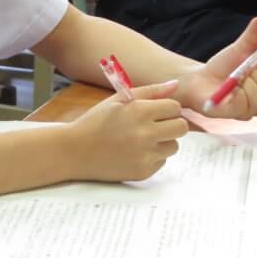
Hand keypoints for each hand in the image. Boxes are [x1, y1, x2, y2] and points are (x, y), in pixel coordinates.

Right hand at [69, 81, 187, 181]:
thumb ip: (151, 91)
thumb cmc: (97, 121)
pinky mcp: (143, 172)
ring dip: (163, 141)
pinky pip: (161, 161)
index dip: (167, 108)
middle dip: (172, 124)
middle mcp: (145, 134)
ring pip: (174, 146)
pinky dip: (152, 156)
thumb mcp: (120, 99)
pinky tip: (134, 152)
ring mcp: (145, 155)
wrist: (75, 150)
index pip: (175, 107)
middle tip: (156, 125)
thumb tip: (176, 84)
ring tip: (142, 139)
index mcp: (140, 111)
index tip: (156, 111)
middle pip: (181, 128)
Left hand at [174, 13, 256, 118]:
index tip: (256, 63)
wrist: (199, 78)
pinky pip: (244, 105)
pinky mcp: (235, 115)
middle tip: (243, 72)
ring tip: (234, 80)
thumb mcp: (240, 48)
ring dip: (245, 84)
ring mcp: (250, 111)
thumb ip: (255, 33)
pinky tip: (228, 88)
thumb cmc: (222, 67)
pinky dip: (236, 92)